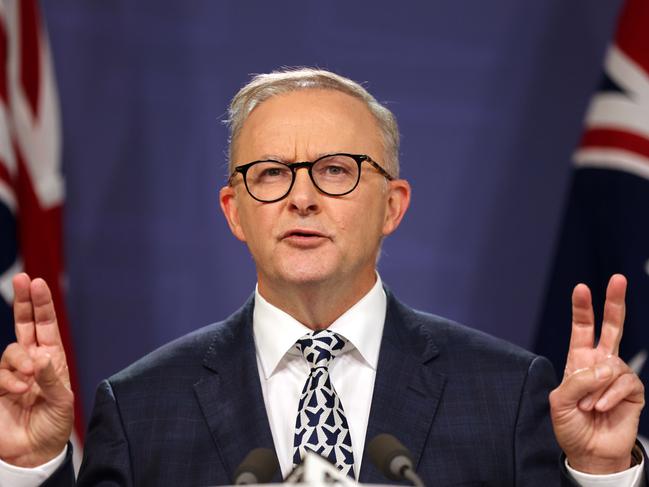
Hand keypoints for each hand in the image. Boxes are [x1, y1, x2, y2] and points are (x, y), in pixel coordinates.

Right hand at [0, 273, 73, 466]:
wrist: (34, 451)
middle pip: (24, 324)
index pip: (46, 325)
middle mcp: (32, 360)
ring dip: (21, 360)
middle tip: (22, 279)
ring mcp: (13, 372)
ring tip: (31, 378)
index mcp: (52, 358)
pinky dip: (11, 380)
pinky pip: (0, 374)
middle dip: (24, 301)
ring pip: (11, 351)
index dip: (41, 305)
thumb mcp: (62, 401)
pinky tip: (20, 390)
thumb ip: (52, 379)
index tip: (38, 283)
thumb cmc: (53, 424)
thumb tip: (40, 358)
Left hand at [549, 274, 643, 473]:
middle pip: (611, 328)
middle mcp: (600, 364)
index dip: (582, 309)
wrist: (588, 452)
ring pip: (612, 365)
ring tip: (589, 406)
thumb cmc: (571, 425)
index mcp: (579, 360)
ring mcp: (617, 376)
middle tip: (618, 279)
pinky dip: (609, 395)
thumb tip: (605, 368)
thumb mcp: (560, 401)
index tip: (581, 287)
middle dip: (614, 303)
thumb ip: (578, 380)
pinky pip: (624, 382)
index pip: (582, 329)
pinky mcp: (633, 392)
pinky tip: (601, 408)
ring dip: (596, 387)